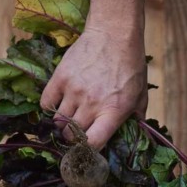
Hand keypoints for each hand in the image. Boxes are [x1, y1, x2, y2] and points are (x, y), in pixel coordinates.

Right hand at [39, 19, 147, 149]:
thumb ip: (136, 118)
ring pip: (58, 122)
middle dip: (74, 140)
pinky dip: (49, 109)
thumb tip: (133, 137)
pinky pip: (46, 103)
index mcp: (113, 112)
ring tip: (68, 122)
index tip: (89, 150)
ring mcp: (74, 90)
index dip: (89, 151)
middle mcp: (92, 104)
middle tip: (76, 137)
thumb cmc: (130, 67)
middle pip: (72, 135)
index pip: (93, 143)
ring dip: (62, 126)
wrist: (113, 35)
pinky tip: (57, 107)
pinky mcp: (60, 77)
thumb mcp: (140, 96)